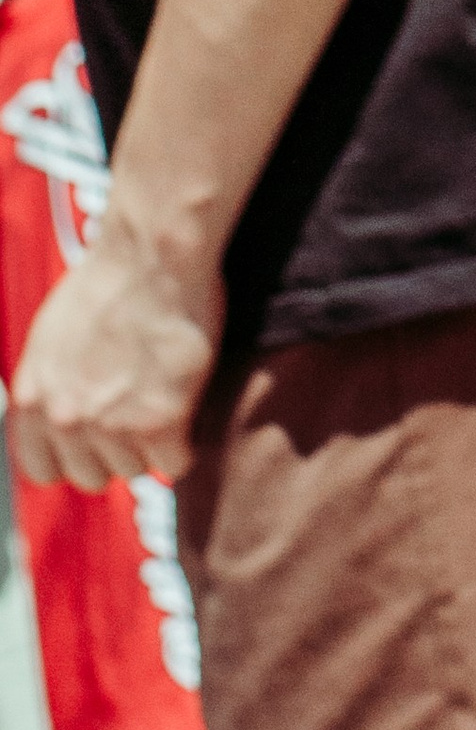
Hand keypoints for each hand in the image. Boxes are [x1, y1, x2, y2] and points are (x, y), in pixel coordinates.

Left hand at [10, 221, 221, 490]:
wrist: (155, 254)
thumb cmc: (112, 278)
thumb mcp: (52, 334)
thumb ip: (52, 383)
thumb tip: (58, 412)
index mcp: (33, 398)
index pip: (42, 469)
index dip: (74, 455)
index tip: (96, 440)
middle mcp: (65, 418)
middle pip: (91, 476)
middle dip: (115, 451)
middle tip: (138, 411)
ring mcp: (112, 425)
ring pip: (135, 469)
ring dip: (153, 443)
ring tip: (165, 395)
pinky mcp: (160, 423)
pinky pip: (175, 462)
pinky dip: (186, 440)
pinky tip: (187, 403)